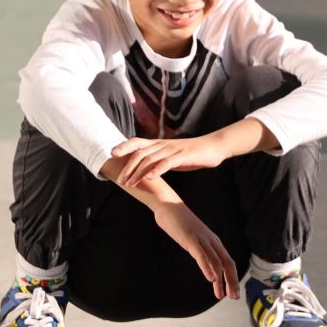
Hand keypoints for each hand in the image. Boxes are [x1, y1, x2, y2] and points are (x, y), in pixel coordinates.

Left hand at [106, 132, 232, 188]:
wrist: (214, 146)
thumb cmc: (192, 153)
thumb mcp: (172, 154)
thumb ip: (159, 158)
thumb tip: (146, 168)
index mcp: (160, 143)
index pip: (138, 142)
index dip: (124, 146)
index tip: (112, 154)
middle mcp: (163, 144)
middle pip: (140, 153)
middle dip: (128, 167)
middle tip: (120, 181)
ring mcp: (173, 149)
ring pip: (150, 159)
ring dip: (138, 172)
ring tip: (131, 184)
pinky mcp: (183, 156)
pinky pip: (167, 162)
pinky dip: (157, 170)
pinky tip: (149, 177)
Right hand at [154, 200, 238, 298]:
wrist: (168, 205)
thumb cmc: (179, 223)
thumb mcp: (193, 239)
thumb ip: (199, 250)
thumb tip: (203, 263)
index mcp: (213, 242)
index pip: (228, 262)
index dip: (232, 278)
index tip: (231, 293)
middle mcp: (211, 241)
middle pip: (227, 263)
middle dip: (232, 282)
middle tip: (234, 298)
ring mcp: (201, 240)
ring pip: (216, 262)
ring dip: (221, 280)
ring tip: (222, 295)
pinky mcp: (190, 239)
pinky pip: (201, 255)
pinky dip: (207, 268)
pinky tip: (211, 279)